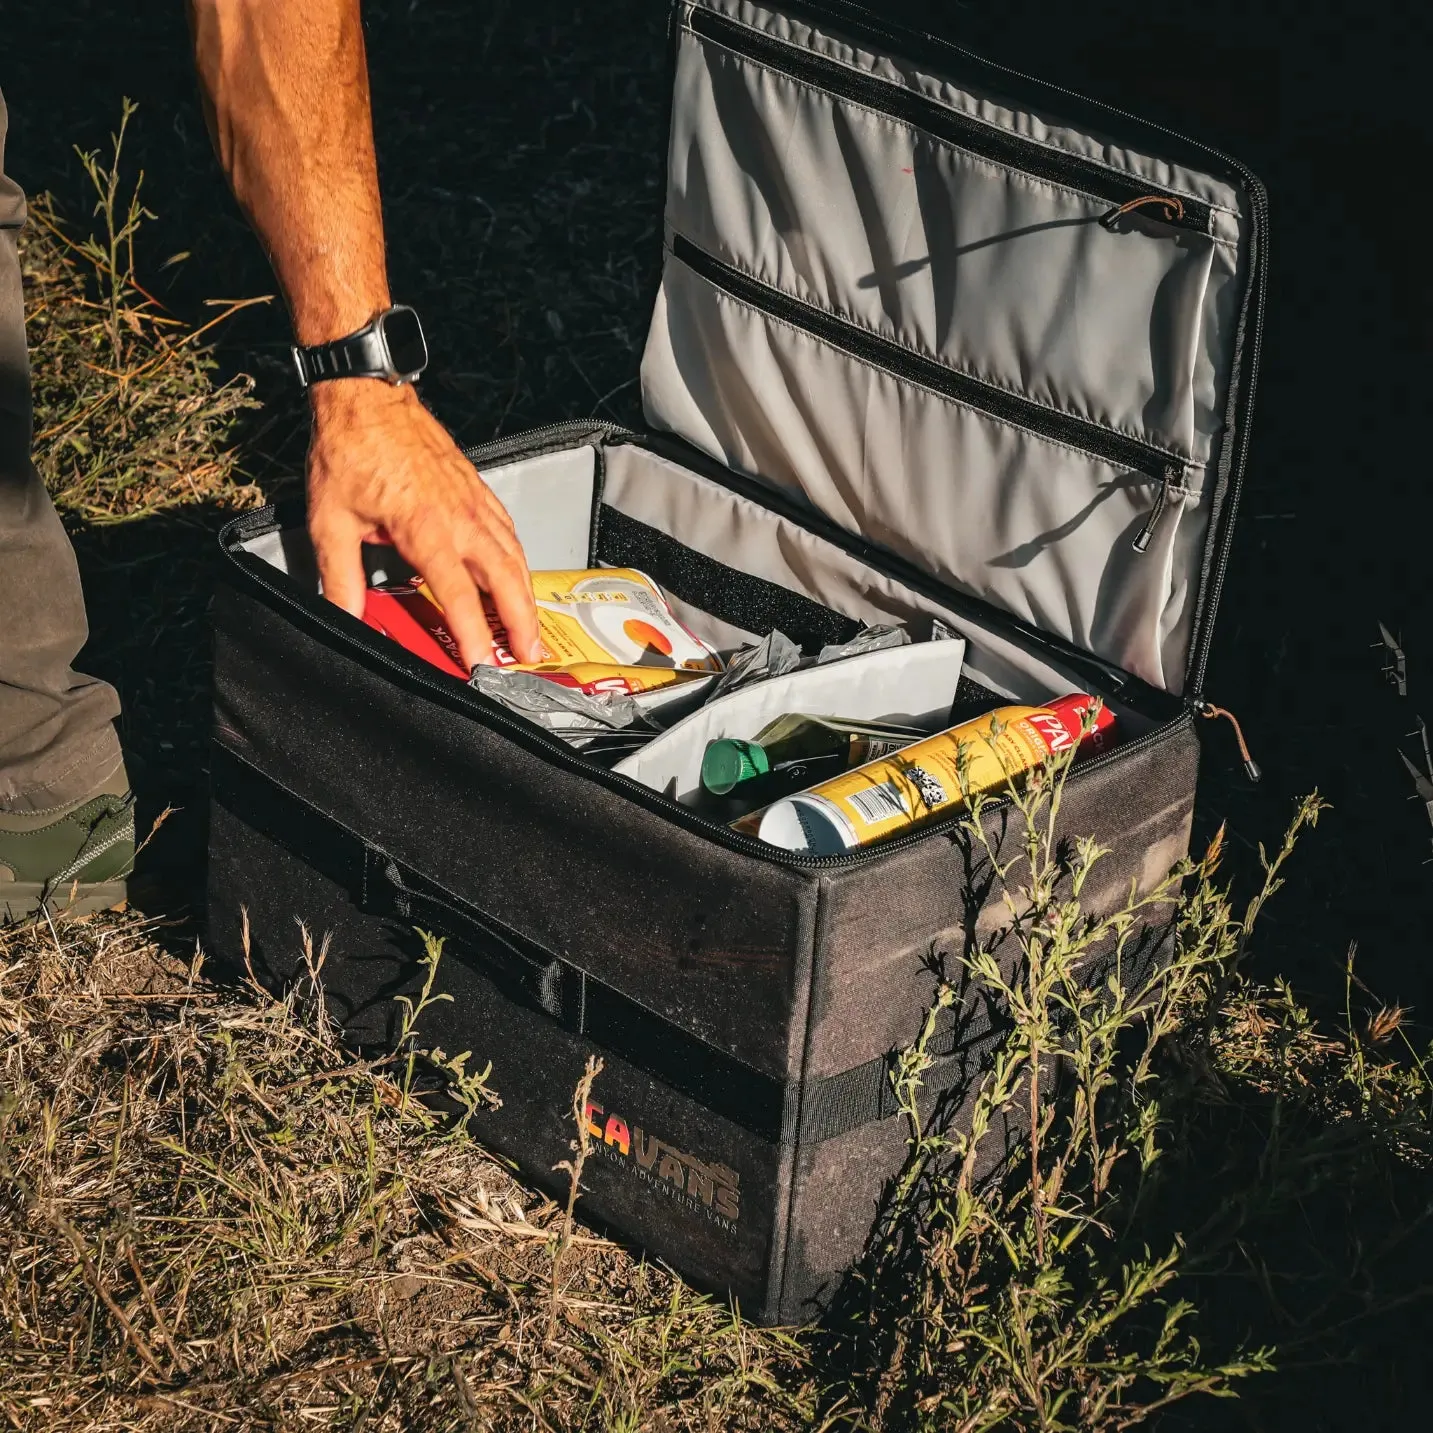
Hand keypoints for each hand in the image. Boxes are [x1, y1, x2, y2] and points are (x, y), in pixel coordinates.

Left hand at [305, 380, 541, 668]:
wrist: (368, 398)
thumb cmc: (351, 450)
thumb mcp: (330, 521)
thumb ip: (339, 577)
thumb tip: (344, 617)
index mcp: (425, 528)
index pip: (457, 595)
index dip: (472, 634)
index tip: (480, 664)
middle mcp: (459, 517)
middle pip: (506, 579)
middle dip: (521, 622)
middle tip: (527, 655)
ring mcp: (474, 502)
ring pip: (515, 557)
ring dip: (526, 596)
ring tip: (529, 628)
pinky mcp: (477, 490)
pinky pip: (509, 533)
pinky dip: (519, 561)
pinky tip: (518, 577)